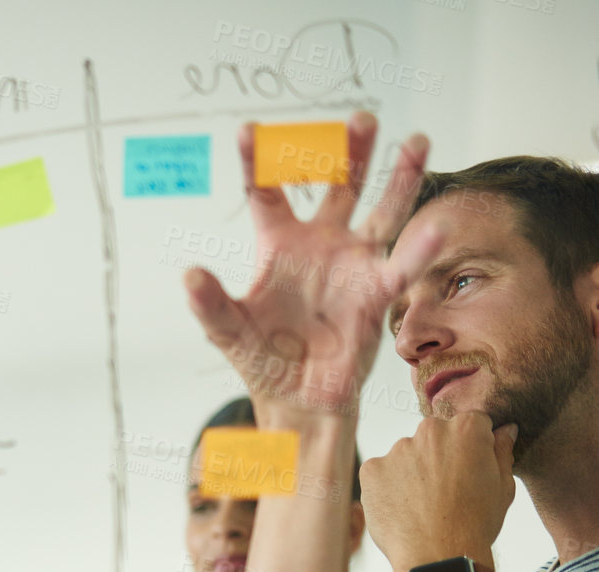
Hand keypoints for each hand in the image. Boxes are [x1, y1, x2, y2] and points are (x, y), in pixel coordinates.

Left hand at [186, 113, 438, 426]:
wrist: (296, 397)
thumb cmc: (262, 357)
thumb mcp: (227, 331)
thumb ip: (209, 303)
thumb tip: (189, 274)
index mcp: (279, 244)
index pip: (267, 192)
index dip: (258, 162)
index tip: (248, 129)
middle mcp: (321, 243)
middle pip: (338, 185)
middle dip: (349, 152)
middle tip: (359, 119)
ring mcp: (353, 263)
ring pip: (382, 210)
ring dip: (401, 177)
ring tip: (418, 141)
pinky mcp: (377, 292)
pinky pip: (401, 266)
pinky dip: (419, 250)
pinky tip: (436, 228)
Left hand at [360, 412, 515, 571]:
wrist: (438, 556)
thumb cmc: (475, 525)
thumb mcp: (503, 486)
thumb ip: (501, 451)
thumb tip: (505, 430)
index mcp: (467, 429)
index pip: (470, 424)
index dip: (472, 448)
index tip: (469, 469)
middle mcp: (430, 431)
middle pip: (434, 436)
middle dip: (439, 456)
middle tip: (445, 491)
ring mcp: (397, 450)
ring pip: (406, 455)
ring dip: (412, 471)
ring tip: (423, 505)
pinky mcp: (372, 469)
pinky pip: (381, 472)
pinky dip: (388, 487)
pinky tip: (402, 508)